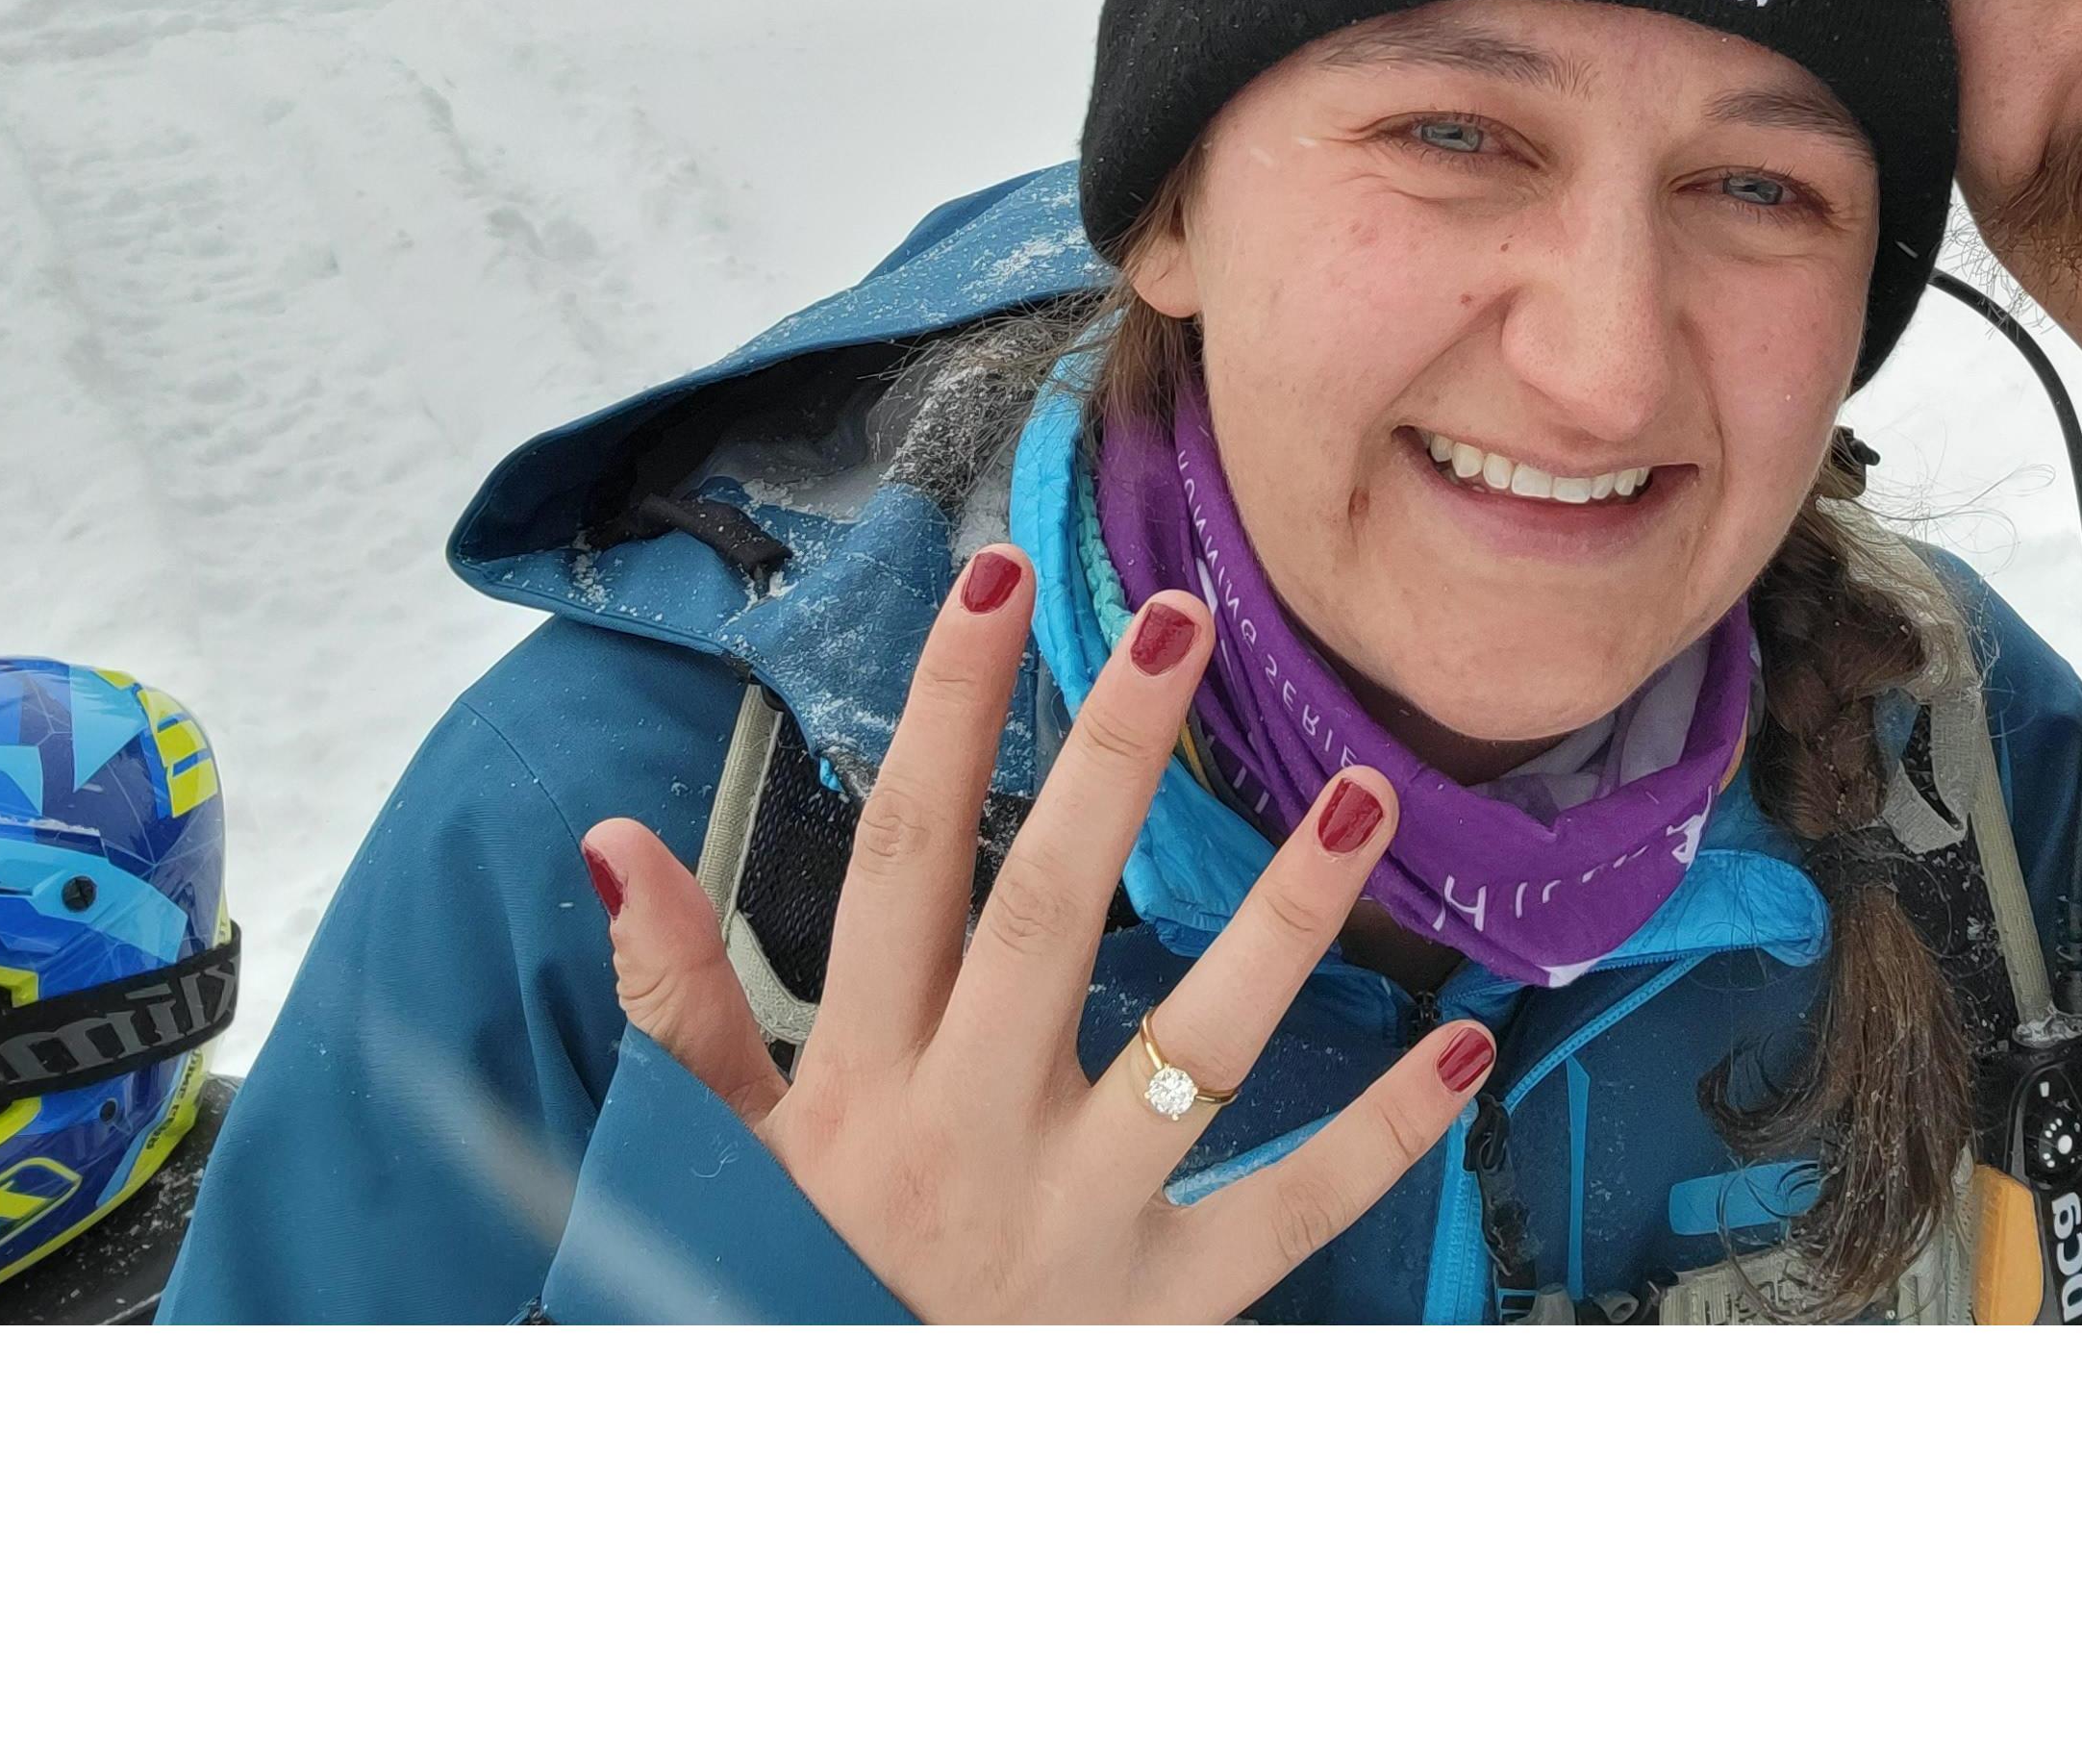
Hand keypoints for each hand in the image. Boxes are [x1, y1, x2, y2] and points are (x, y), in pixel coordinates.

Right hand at [581, 544, 1494, 1320]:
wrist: (825, 1501)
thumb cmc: (784, 1299)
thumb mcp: (705, 1162)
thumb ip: (680, 999)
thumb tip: (616, 846)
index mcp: (864, 1080)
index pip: (905, 857)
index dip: (943, 712)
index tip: (992, 580)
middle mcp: (976, 1133)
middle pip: (1051, 916)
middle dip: (1112, 760)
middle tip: (1180, 619)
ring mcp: (1082, 1221)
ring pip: (1196, 1047)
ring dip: (1285, 914)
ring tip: (1361, 788)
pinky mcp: (1169, 1310)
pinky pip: (1292, 1215)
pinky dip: (1383, 1138)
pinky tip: (1465, 1046)